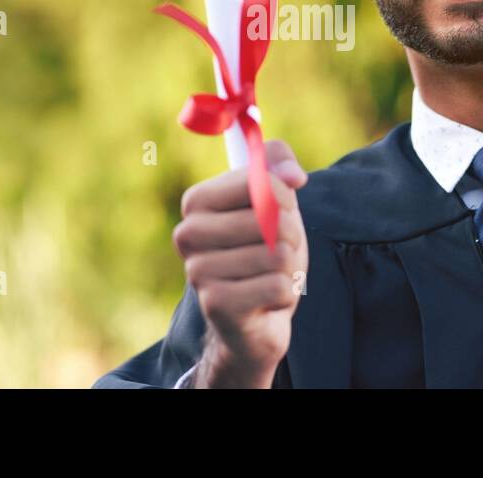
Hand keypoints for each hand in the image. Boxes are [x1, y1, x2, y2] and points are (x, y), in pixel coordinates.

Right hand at [172, 140, 308, 387]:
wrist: (254, 318)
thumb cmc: (263, 250)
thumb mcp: (275, 201)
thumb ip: (279, 165)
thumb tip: (294, 177)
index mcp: (196, 201)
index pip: (259, 179)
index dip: (283, 194)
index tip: (279, 208)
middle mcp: (188, 233)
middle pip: (273, 219)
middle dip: (292, 236)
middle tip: (279, 250)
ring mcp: (197, 270)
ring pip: (279, 255)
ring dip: (290, 268)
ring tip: (272, 275)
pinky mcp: (216, 304)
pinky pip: (278, 287)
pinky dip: (286, 293)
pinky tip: (268, 299)